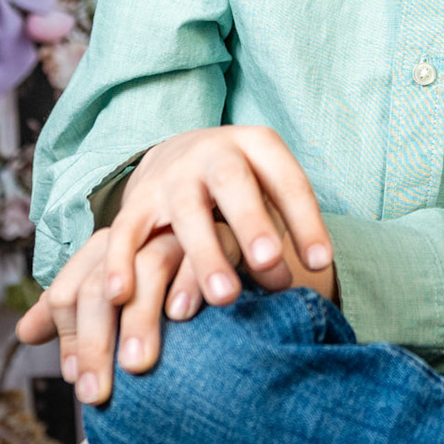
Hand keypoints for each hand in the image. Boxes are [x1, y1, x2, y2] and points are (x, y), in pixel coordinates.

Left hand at [16, 217, 264, 405]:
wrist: (225, 231)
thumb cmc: (167, 270)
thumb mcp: (117, 287)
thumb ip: (72, 310)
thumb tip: (25, 331)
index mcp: (105, 249)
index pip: (70, 291)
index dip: (70, 340)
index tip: (78, 381)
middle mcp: (135, 237)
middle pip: (101, 287)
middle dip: (95, 344)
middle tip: (96, 393)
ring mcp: (175, 232)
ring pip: (147, 269)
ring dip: (140, 320)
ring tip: (137, 365)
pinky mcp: (217, 233)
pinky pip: (198, 258)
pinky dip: (188, 286)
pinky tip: (182, 316)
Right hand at [103, 125, 332, 315]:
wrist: (183, 153)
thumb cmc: (242, 187)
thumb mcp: (268, 192)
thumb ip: (277, 234)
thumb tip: (283, 284)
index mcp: (256, 145)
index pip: (287, 181)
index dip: (306, 221)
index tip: (321, 263)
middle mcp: (213, 152)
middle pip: (234, 184)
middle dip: (252, 222)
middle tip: (269, 263)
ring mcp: (172, 174)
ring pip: (187, 211)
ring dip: (206, 254)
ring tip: (224, 298)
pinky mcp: (137, 198)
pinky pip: (126, 230)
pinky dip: (122, 261)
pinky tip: (124, 295)